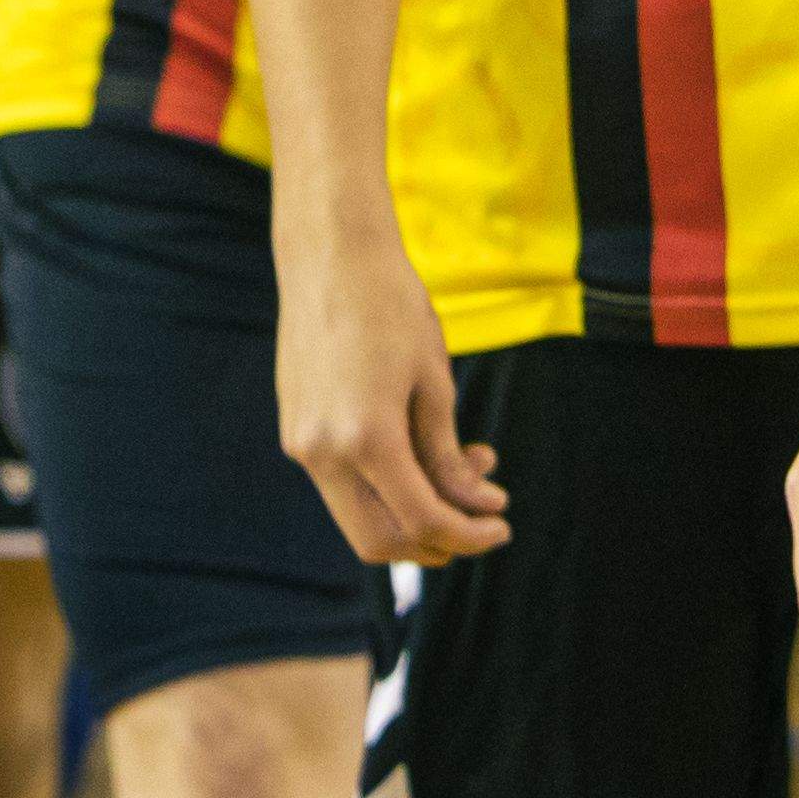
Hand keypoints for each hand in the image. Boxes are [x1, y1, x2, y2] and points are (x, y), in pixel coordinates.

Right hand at [274, 210, 505, 564]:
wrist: (330, 254)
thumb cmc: (392, 306)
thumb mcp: (434, 381)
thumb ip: (449, 455)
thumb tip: (479, 507)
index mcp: (365, 438)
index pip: (421, 520)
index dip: (467, 535)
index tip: (502, 524)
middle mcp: (322, 452)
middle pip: (379, 541)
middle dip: (436, 543)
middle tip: (482, 520)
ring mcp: (302, 444)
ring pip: (358, 517)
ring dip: (413, 513)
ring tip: (467, 466)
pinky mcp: (296, 431)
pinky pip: (343, 484)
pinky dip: (386, 487)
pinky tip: (424, 450)